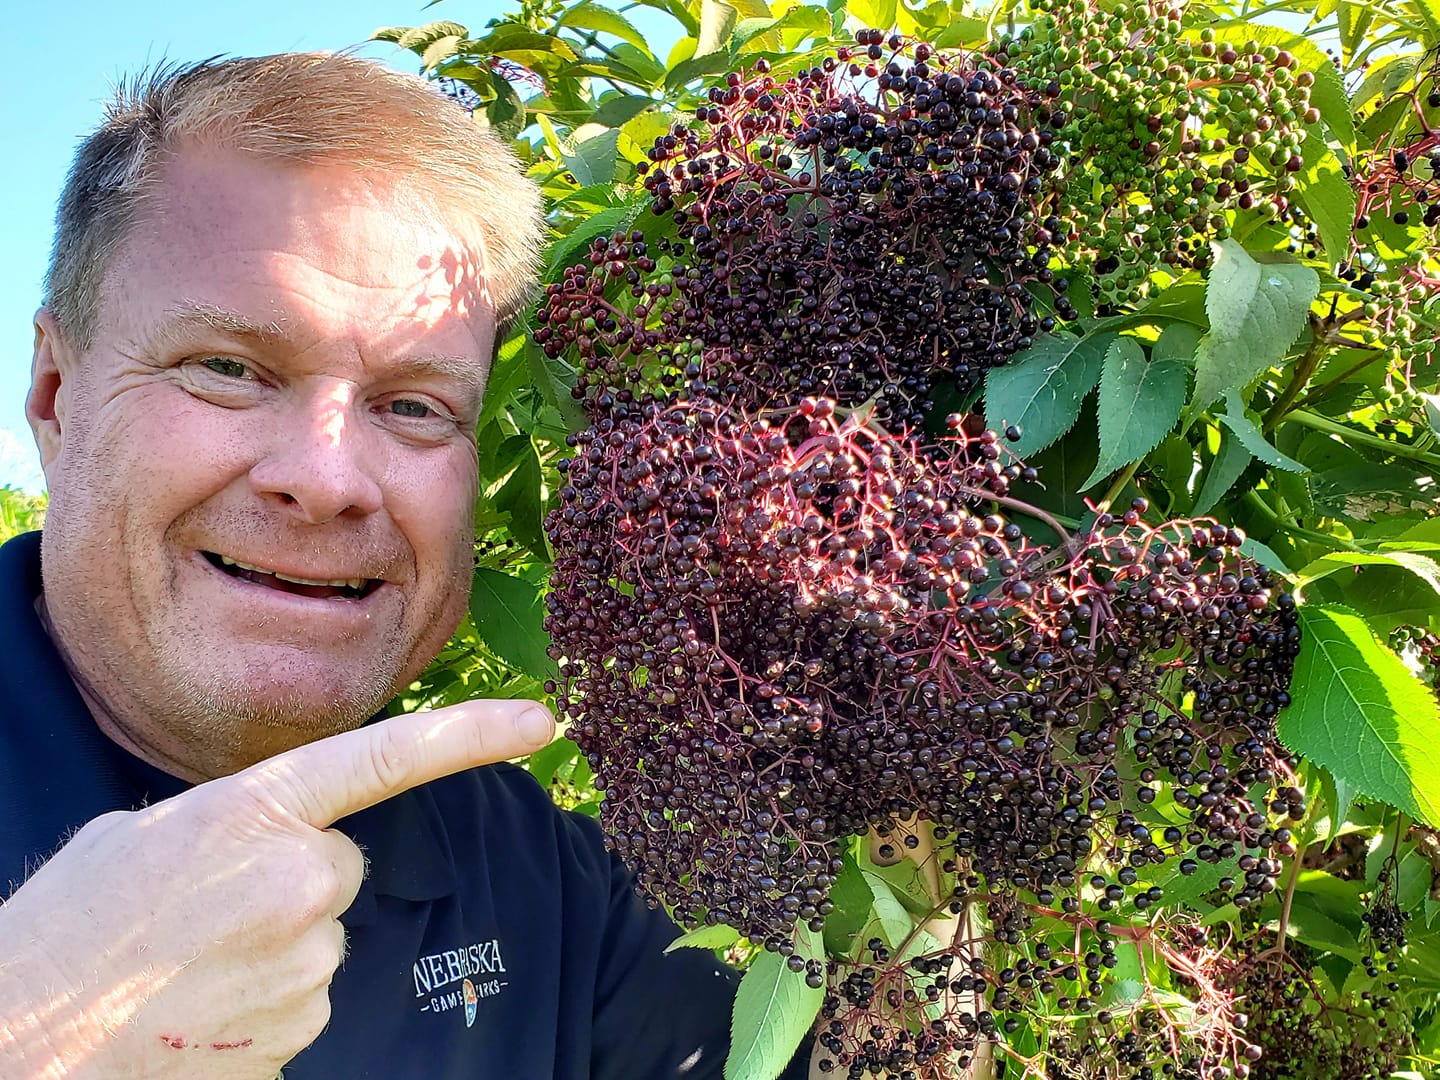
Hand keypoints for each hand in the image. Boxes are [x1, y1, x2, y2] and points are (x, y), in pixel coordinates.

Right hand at [0, 699, 554, 1079]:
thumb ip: (236, 824)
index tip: (541, 723)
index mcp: (256, 812)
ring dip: (276, 947)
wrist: (23, 1036)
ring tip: (192, 963)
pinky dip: (265, 1002)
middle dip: (296, 883)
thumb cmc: (71, 925)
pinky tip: (203, 1005)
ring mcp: (306, 959)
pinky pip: (305, 996)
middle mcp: (300, 878)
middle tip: (210, 911)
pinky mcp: (301, 1027)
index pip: (383, 760)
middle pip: (342, 867)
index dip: (469, 734)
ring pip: (323, 937)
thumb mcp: (148, 837)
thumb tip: (277, 841)